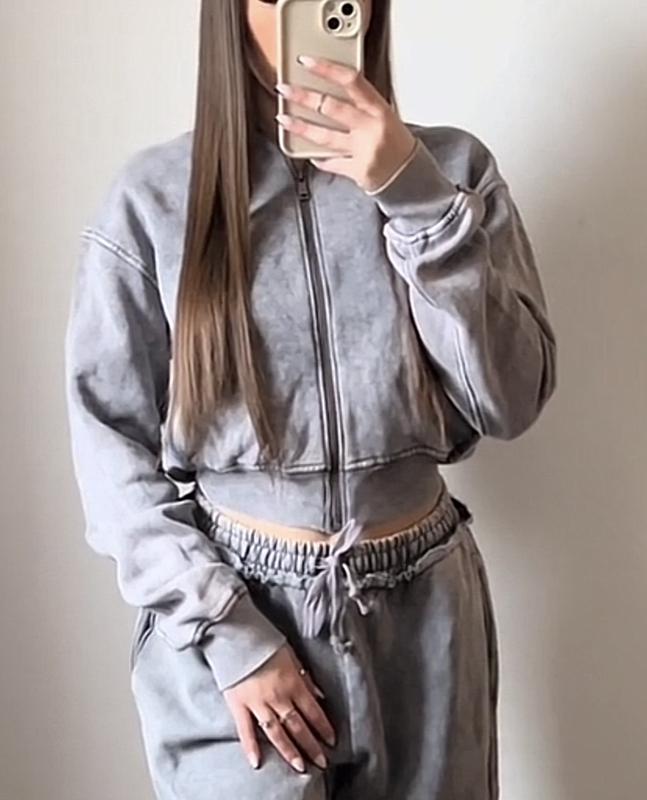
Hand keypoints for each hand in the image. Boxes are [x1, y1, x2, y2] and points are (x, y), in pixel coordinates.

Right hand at [223, 642, 335, 772]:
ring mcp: (257, 703)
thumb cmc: (265, 641)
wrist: (236, 634)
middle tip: (322, 762)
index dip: (323, 727)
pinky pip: (245, 730)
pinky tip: (256, 762)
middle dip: (311, 745)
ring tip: (299, 767)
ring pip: (276, 733)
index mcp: (293, 682)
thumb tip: (320, 696)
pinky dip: (251, 747)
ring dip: (289, 751)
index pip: (313, 711)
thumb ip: (305, 677)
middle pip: (298, 726)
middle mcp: (278, 696)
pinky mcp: (238, 705)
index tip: (331, 741)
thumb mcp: (291, 654)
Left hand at [275, 54, 417, 192]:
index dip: (327, 69)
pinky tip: (309, 153)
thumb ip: (361, 105)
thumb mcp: (384, 116)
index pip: (351, 81)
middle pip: (331, 108)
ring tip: (284, 119)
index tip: (307, 63)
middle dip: (304, 97)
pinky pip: (331, 163)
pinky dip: (319, 158)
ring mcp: (363, 151)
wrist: (411, 175)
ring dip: (301, 127)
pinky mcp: (357, 171)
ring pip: (325, 137)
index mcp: (379, 109)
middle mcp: (370, 128)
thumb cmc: (395, 143)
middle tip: (286, 90)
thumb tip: (328, 90)